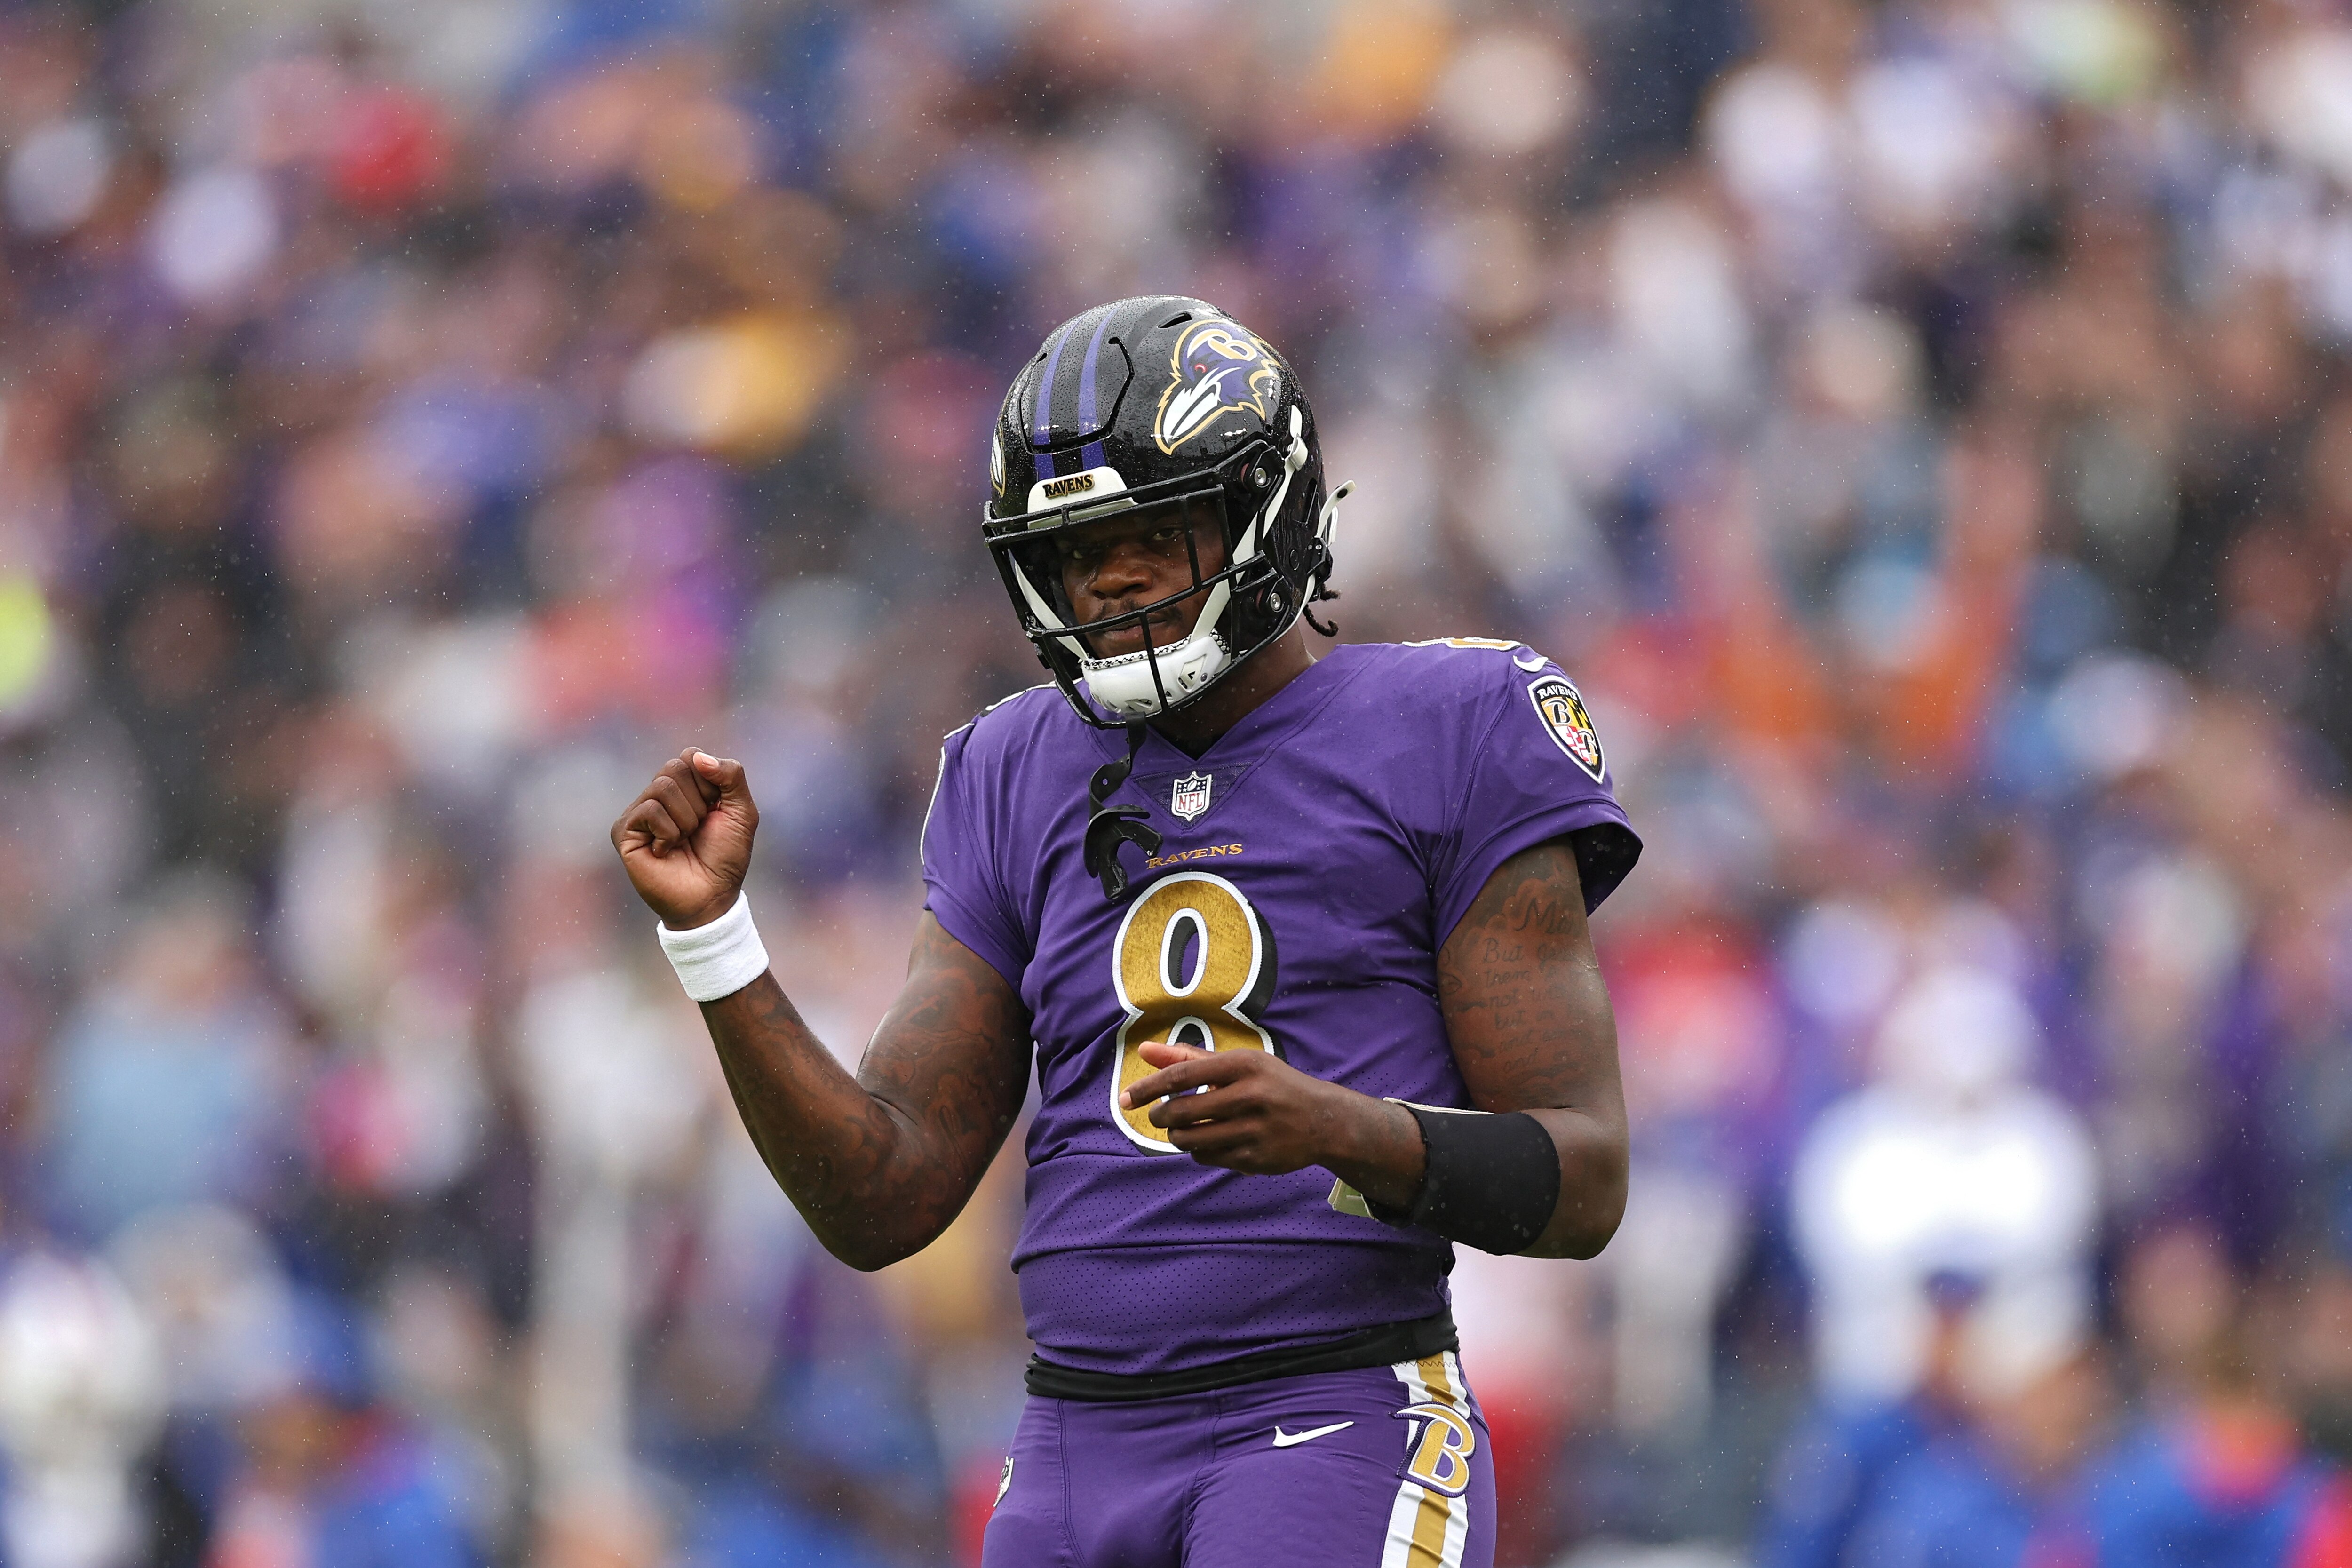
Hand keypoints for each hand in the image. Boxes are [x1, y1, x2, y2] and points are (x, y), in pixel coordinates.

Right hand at [612, 749, 758, 929]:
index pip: (690, 756)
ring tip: (683, 841)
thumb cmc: (726, 856)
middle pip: (675, 767)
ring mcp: (638, 812)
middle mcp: (657, 795)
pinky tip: (667, 851)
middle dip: (699, 801)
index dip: (710, 783)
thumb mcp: (742, 811)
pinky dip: (669, 833)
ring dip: (686, 820)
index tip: (715, 810)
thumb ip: (731, 774)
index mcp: (683, 785)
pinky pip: (650, 811)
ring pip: (662, 787)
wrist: (712, 897)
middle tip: (699, 828)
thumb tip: (698, 757)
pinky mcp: (624, 831)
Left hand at [1120, 1040, 1387, 1177]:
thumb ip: (1189, 1058)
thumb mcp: (1238, 1064)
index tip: (1125, 1099)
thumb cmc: (1272, 1085)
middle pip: (1181, 1112)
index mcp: (1243, 1065)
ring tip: (1183, 1129)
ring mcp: (1254, 1130)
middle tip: (1158, 1116)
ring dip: (1178, 1136)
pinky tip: (1209, 1141)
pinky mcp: (1257, 1159)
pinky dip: (1199, 1151)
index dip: (1147, 1088)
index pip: (1181, 1076)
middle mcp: (1250, 1096)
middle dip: (1160, 1117)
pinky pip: (1208, 1158)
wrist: (1324, 1121)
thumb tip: (1143, 1050)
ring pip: (1191, 1140)